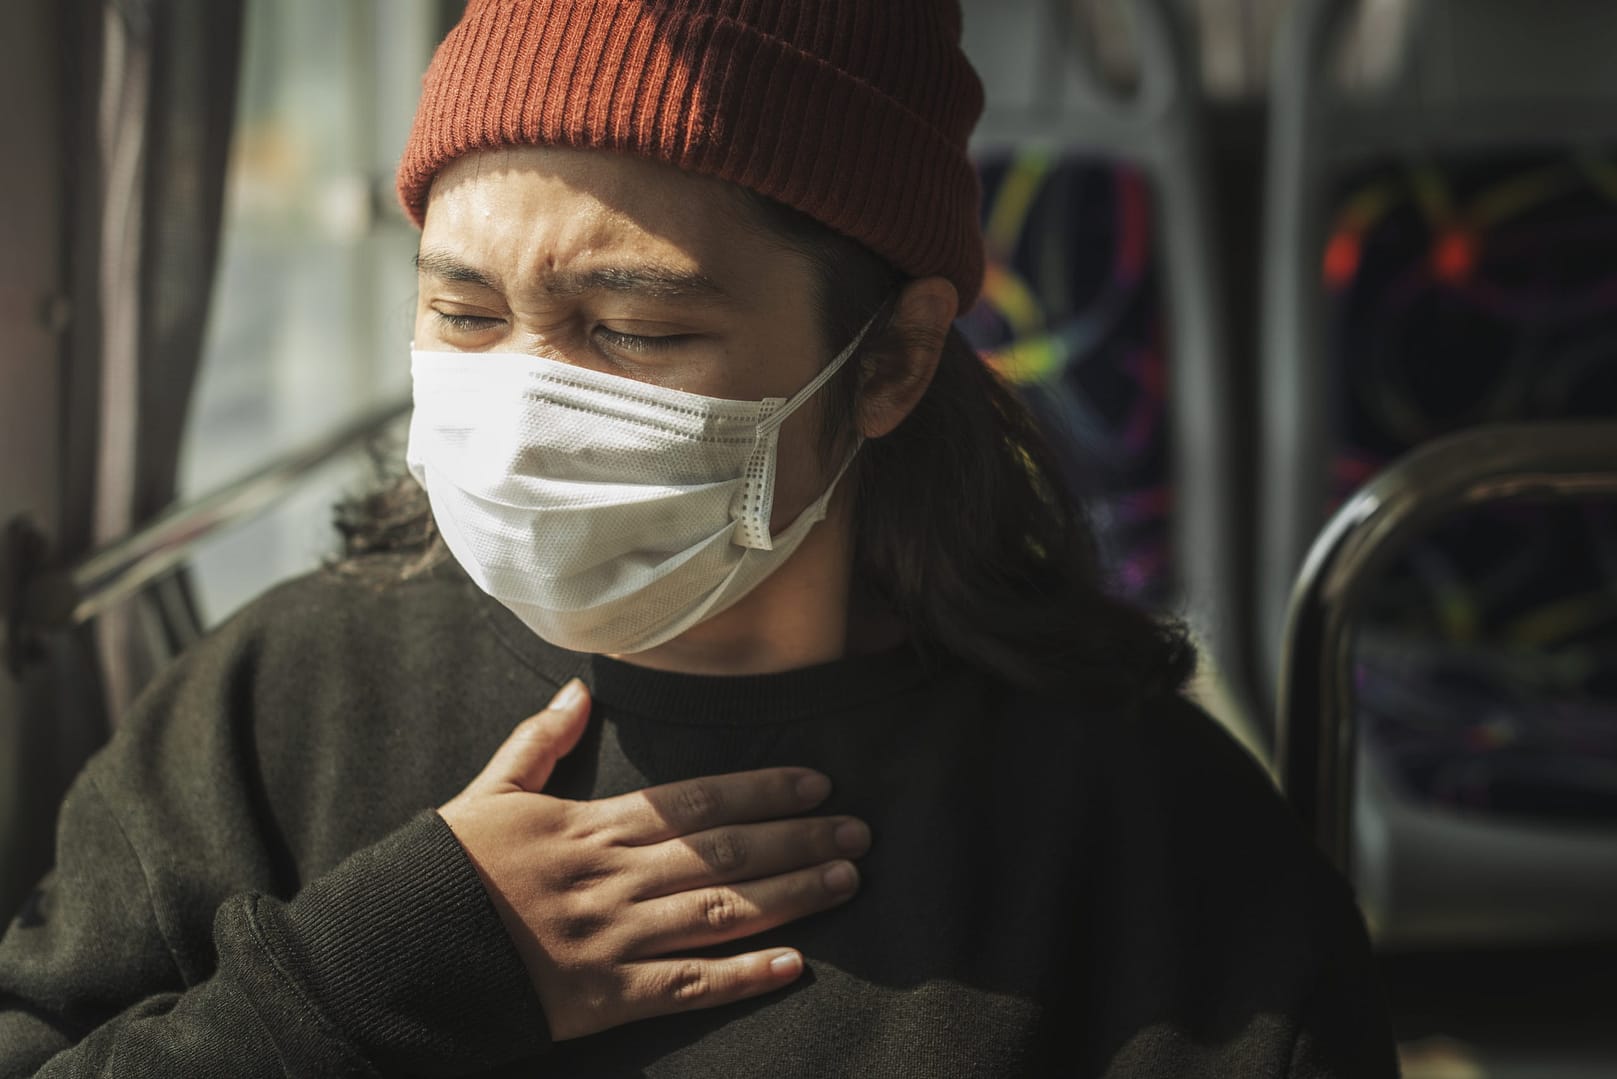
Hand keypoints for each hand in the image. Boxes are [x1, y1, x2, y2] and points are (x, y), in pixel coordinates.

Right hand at [438, 679, 869, 1040]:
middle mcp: (610, 879)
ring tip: (846, 880)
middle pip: (723, 853)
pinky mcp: (602, 998)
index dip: (760, 789)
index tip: (816, 781)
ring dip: (791, 896)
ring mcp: (610, 940)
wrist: (394, 955)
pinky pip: (685, 987)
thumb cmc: (444, 872)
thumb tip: (581, 689)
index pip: (694, 801)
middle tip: (859, 831)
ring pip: (719, 913)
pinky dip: (742, 977)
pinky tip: (794, 966)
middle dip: (797, 838)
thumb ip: (539, 741)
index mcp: (588, 827)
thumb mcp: (487, 793)